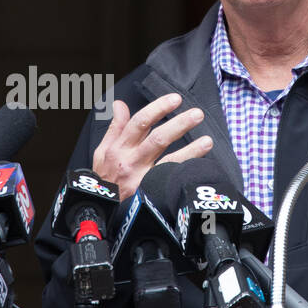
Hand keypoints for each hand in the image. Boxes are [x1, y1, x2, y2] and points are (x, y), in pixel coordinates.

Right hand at [92, 93, 213, 201]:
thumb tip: (119, 103)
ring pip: (168, 159)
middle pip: (157, 138)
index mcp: (119, 147)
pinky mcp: (148, 193)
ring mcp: (140, 178)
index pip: (140, 122)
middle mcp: (130, 160)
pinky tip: (199, 166)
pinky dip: (185, 171)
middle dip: (179, 124)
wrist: (100, 208)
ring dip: (190, 149)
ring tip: (208, 140)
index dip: (158, 108)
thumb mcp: (102, 150)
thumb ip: (115, 126)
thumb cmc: (104, 178)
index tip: (175, 99)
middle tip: (197, 114)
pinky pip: (170, 180)